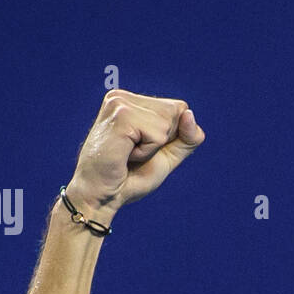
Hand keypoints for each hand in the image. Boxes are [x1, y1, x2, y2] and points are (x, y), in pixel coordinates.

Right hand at [68, 89, 204, 215]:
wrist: (103, 197)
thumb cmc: (131, 178)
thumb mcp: (168, 155)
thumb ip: (187, 137)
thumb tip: (190, 113)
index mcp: (132, 101)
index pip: (179, 108)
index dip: (171, 135)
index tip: (142, 147)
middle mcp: (123, 97)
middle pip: (177, 111)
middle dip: (163, 141)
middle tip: (133, 153)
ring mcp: (120, 103)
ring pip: (167, 123)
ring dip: (153, 148)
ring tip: (128, 153)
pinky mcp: (120, 116)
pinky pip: (157, 135)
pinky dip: (146, 152)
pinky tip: (125, 154)